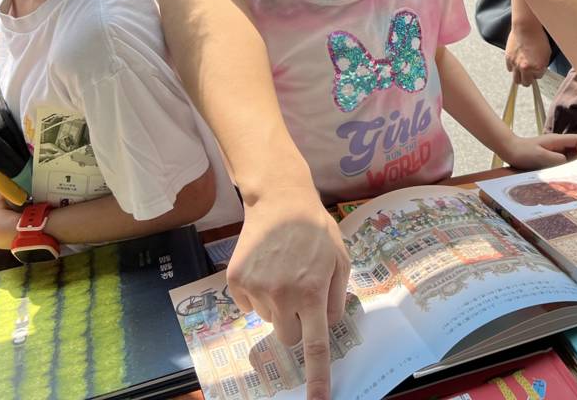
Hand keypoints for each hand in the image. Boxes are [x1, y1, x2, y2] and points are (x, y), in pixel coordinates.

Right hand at [226, 186, 349, 399]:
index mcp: (313, 292)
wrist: (280, 199)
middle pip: (287, 337)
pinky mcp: (236, 280)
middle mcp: (283, 295)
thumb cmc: (316, 230)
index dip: (317, 377)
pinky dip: (256, 293)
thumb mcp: (341, 260)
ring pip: (267, 319)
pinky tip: (266, 266)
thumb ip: (337, 297)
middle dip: (294, 324)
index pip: (315, 345)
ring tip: (282, 270)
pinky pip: (247, 304)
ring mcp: (256, 288)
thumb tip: (328, 325)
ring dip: (276, 304)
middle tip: (300, 294)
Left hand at [501, 133, 576, 169]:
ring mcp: (556, 150)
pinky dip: (564, 169)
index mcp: (558, 140)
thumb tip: (569, 163)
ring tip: (566, 176)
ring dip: (572, 166)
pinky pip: (564, 162)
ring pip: (572, 157)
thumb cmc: (522, 152)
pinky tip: (558, 176)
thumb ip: (556, 159)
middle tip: (575, 173)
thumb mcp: (540, 156)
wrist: (509, 150)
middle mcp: (559, 144)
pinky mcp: (551, 157)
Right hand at [505, 21, 551, 85]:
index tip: (537, 69)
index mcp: (537, 67)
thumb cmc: (537, 37)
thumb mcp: (546, 53)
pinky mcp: (508, 59)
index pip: (538, 77)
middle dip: (528, 80)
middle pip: (526, 83)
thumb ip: (542, 65)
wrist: (526, 27)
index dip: (538, 73)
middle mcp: (526, 67)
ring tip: (522, 71)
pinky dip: (513, 67)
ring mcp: (516, 64)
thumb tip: (538, 71)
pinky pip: (509, 69)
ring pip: (516, 80)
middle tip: (529, 75)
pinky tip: (516, 62)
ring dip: (520, 77)